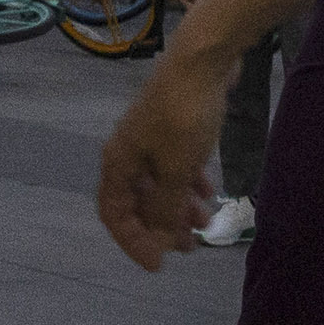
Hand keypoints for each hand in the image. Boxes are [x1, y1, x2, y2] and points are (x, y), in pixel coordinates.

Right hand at [96, 56, 228, 268]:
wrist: (202, 59)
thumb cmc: (184, 116)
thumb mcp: (175, 170)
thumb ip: (164, 208)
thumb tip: (156, 238)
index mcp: (118, 161)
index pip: (114, 213)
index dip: (132, 242)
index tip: (157, 265)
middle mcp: (128, 151)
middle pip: (138, 201)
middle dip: (161, 228)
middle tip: (189, 249)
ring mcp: (150, 138)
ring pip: (159, 184)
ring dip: (179, 207)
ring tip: (205, 223)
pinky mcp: (172, 126)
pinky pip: (175, 165)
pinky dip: (189, 182)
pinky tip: (209, 192)